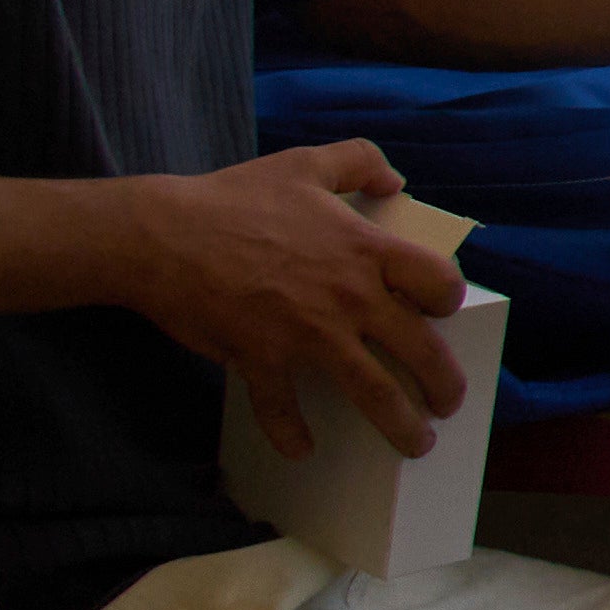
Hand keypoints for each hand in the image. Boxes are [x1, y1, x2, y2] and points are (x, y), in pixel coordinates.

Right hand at [132, 142, 470, 457]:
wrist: (160, 234)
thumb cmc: (232, 198)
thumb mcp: (303, 163)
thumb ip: (358, 160)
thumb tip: (395, 178)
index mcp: (364, 250)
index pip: (439, 282)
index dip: (449, 300)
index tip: (443, 314)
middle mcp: (348, 297)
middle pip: (421, 350)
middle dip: (445, 385)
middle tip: (449, 405)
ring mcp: (306, 333)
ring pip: (373, 392)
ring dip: (400, 425)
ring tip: (415, 444)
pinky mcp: (261, 359)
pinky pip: (283, 408)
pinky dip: (292, 435)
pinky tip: (301, 449)